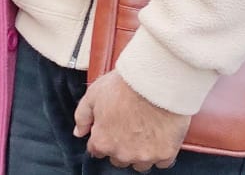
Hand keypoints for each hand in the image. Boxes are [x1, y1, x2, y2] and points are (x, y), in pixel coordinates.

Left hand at [73, 70, 189, 171]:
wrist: (156, 80)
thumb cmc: (125, 84)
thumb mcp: (94, 93)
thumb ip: (82, 116)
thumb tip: (79, 132)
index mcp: (103, 141)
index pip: (97, 150)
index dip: (104, 136)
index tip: (112, 125)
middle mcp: (122, 154)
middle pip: (119, 158)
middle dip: (122, 146)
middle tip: (130, 124)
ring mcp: (145, 155)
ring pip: (140, 163)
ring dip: (141, 151)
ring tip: (147, 128)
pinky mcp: (165, 153)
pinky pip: (162, 161)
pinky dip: (161, 151)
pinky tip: (161, 135)